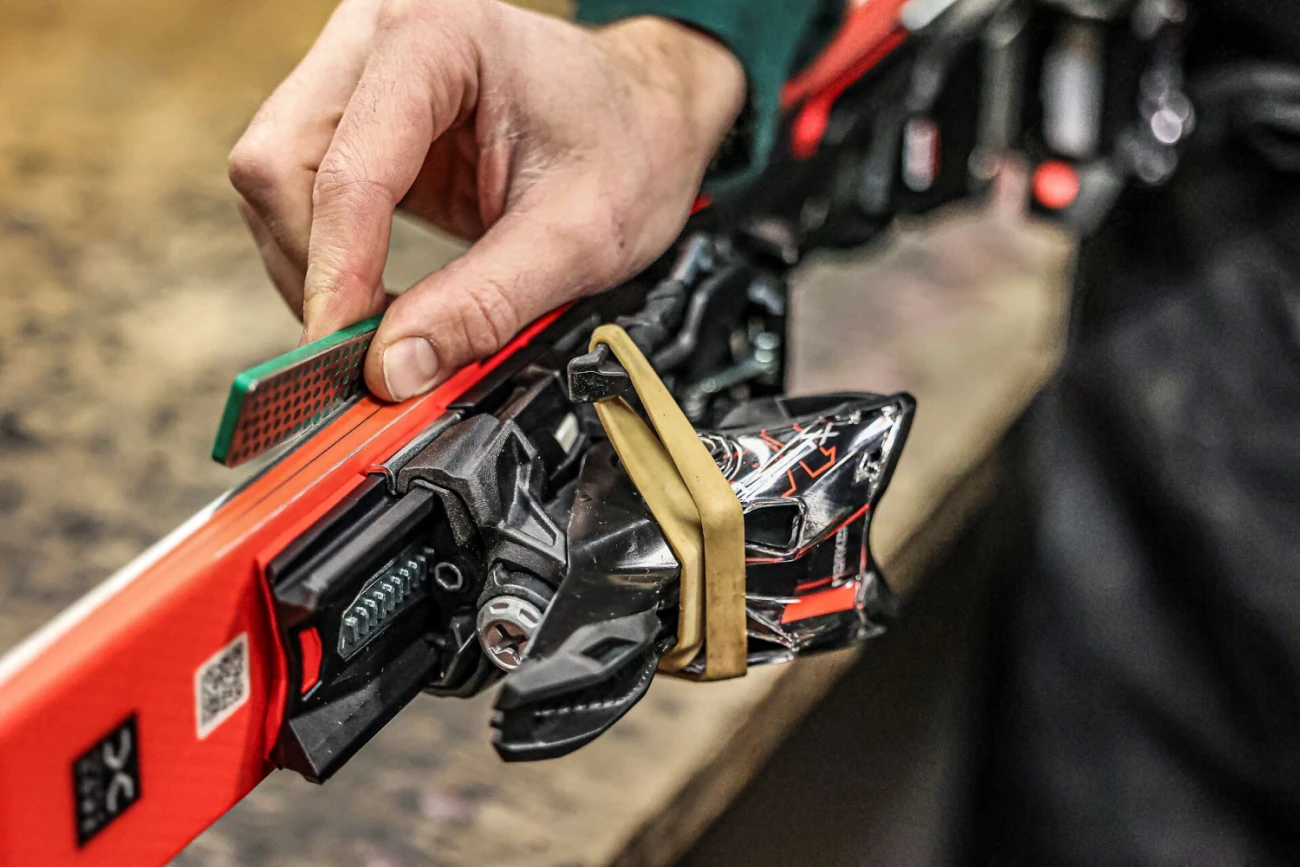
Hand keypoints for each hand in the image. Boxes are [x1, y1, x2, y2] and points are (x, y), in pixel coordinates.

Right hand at [229, 0, 743, 399]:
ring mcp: (359, 70)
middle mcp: (380, 36)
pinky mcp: (355, 113)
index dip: (339, 274)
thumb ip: (485, 305)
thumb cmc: (630, 147)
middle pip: (282, 165)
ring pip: (277, 181)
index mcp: (439, 37)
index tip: (344, 355)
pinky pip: (302, 193)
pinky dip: (331, 257)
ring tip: (386, 324)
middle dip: (318, 270)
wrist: (646, 116)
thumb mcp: (579, 237)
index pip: (348, 169)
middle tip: (366, 350)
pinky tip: (379, 294)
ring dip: (317, 268)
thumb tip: (394, 371)